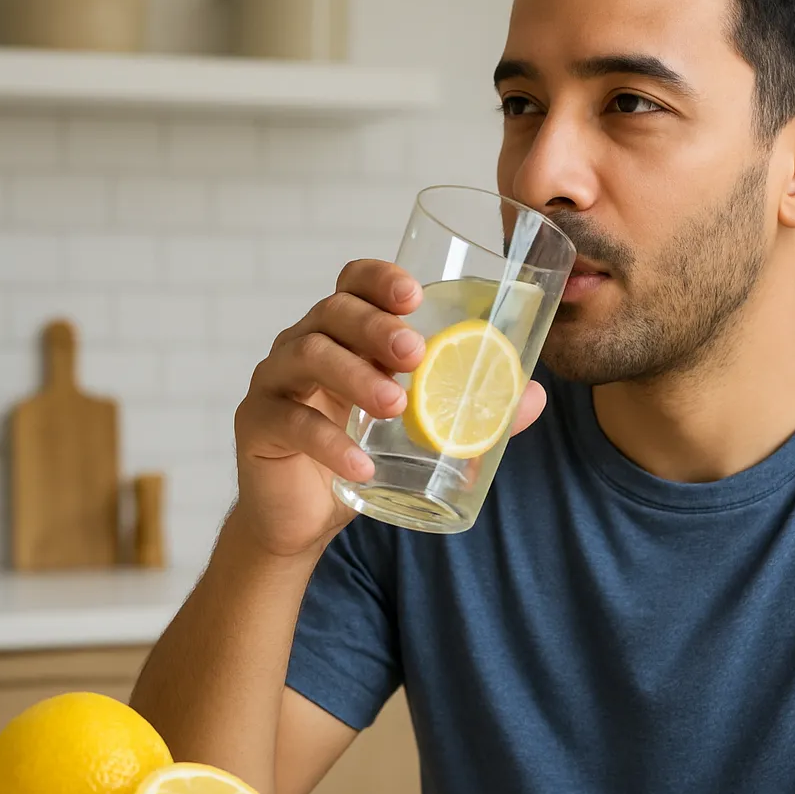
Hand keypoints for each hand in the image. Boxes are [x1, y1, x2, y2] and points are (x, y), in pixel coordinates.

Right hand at [230, 259, 545, 558]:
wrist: (303, 515)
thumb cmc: (363, 454)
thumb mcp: (419, 427)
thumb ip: (472, 409)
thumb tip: (536, 396)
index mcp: (343, 332)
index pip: (352, 282)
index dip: (379, 278)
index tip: (415, 295)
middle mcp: (304, 343)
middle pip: (332, 312)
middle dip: (376, 326)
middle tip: (417, 355)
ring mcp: (275, 380)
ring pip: (308, 356)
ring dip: (356, 376)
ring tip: (397, 406)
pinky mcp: (258, 423)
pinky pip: (291, 422)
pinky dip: (330, 442)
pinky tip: (362, 464)